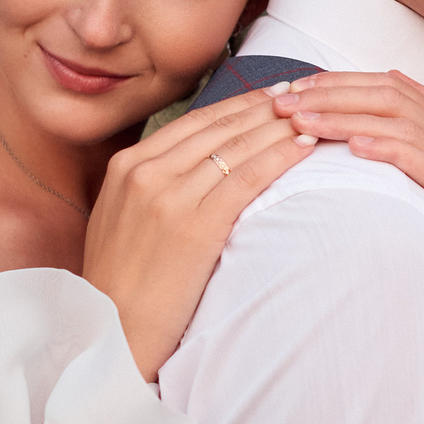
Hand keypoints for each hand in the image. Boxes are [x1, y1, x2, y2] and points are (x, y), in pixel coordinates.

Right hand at [82, 93, 313, 377]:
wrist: (111, 331)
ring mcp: (169, 197)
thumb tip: (190, 168)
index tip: (268, 96)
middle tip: (301, 92)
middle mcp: (145, 172)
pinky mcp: (195, 226)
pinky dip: (280, 156)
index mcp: (126, 166)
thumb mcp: (121, 220)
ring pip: (237, 146)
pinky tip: (305, 145)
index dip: (236, 106)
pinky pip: (247, 178)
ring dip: (280, 126)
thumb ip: (148, 186)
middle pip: (218, 127)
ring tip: (312, 114)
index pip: (194, 123)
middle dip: (264, 107)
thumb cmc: (121, 285)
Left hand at [268, 72, 423, 317]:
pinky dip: (390, 152)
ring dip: (343, 117)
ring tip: (297, 119)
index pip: (388, 86)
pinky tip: (356, 148)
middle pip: (386, 95)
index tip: (290, 85)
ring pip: (399, 125)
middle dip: (327, 92)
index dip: (337, 81)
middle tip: (277, 96)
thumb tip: (375, 132)